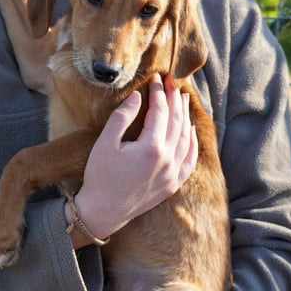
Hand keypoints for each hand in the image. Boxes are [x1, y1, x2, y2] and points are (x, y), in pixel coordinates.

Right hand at [68, 73, 197, 242]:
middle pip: (176, 122)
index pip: (160, 111)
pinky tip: (190, 130)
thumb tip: (137, 96)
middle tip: (171, 82)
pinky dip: (191, 143)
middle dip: (174, 99)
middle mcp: (167, 161)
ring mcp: (172, 174)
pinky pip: (189, 160)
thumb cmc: (99, 177)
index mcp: (151, 148)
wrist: (102, 212)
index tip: (156, 78)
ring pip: (185, 138)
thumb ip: (122, 117)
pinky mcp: (172, 185)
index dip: (158, 92)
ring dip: (185, 116)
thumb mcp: (105, 143)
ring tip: (183, 99)